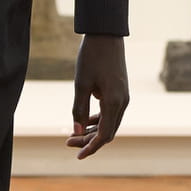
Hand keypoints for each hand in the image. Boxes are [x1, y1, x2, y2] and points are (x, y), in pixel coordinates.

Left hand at [69, 34, 129, 159]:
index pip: (104, 135)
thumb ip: (78, 109)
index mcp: (114, 102)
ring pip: (109, 123)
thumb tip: (76, 133)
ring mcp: (123, 97)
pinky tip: (84, 120)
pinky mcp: (120, 91)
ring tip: (72, 134)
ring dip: (92, 130)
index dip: (91, 147)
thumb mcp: (81, 84)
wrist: (106, 35)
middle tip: (67, 143)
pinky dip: (98, 120)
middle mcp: (122, 102)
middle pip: (107, 131)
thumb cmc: (91, 57)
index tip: (77, 155)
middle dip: (89, 140)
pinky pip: (110, 113)